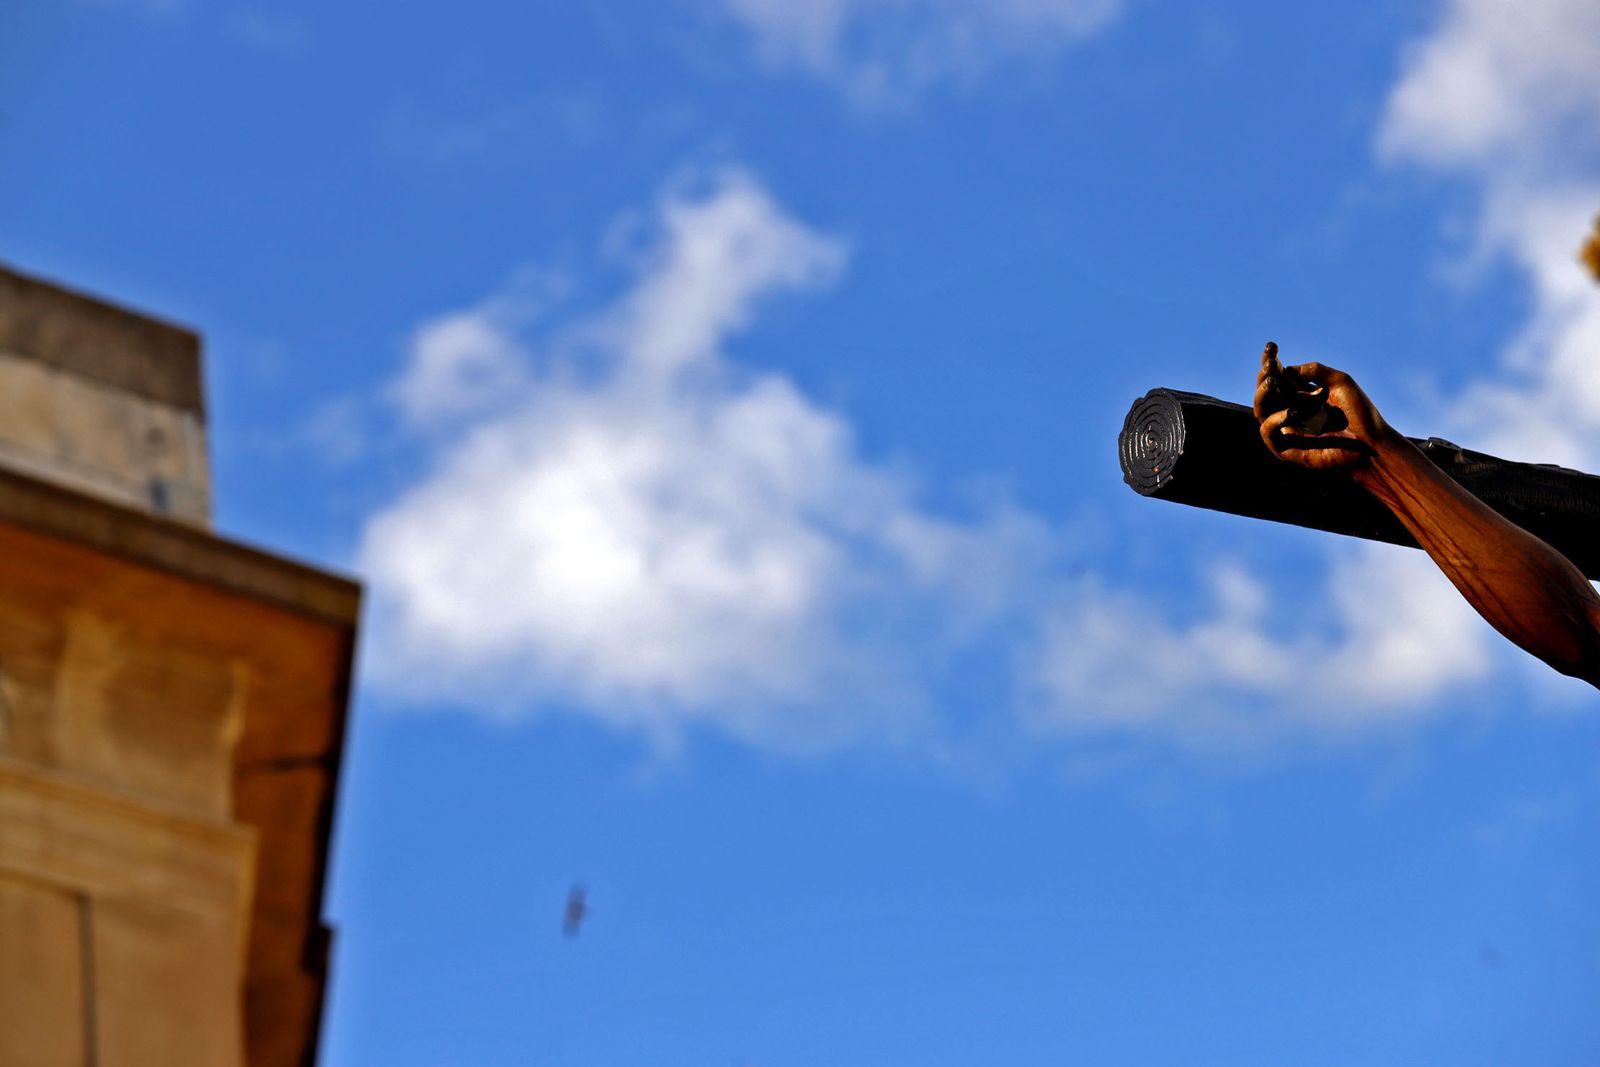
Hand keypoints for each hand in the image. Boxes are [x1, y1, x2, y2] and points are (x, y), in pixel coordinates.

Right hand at [1253, 342, 1389, 470]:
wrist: (1372, 443)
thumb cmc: (1360, 414)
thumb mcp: (1340, 381)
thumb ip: (1315, 370)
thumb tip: (1286, 369)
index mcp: (1301, 395)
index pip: (1278, 377)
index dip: (1271, 362)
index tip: (1272, 346)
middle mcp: (1291, 411)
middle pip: (1265, 393)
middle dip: (1264, 377)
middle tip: (1270, 366)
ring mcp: (1288, 430)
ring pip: (1260, 411)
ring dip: (1262, 395)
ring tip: (1272, 383)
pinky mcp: (1287, 449)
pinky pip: (1268, 433)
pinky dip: (1274, 420)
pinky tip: (1289, 412)